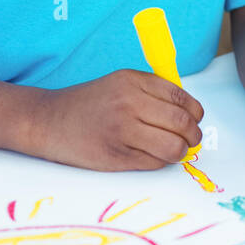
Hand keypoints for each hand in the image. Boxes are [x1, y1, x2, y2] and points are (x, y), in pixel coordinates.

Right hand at [22, 70, 203, 170]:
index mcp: (132, 81)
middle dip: (193, 134)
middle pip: (182, 123)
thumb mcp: (119, 83)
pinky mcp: (117, 156)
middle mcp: (129, 103)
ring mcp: (123, 130)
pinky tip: (154, 156)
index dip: (196, 112)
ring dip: (181, 151)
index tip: (196, 118)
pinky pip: (155, 163)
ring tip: (176, 150)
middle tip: (192, 139)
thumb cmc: (87, 103)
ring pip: (173, 147)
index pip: (181, 98)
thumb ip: (151, 92)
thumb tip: (188, 111)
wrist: (48, 120)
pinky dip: (162, 162)